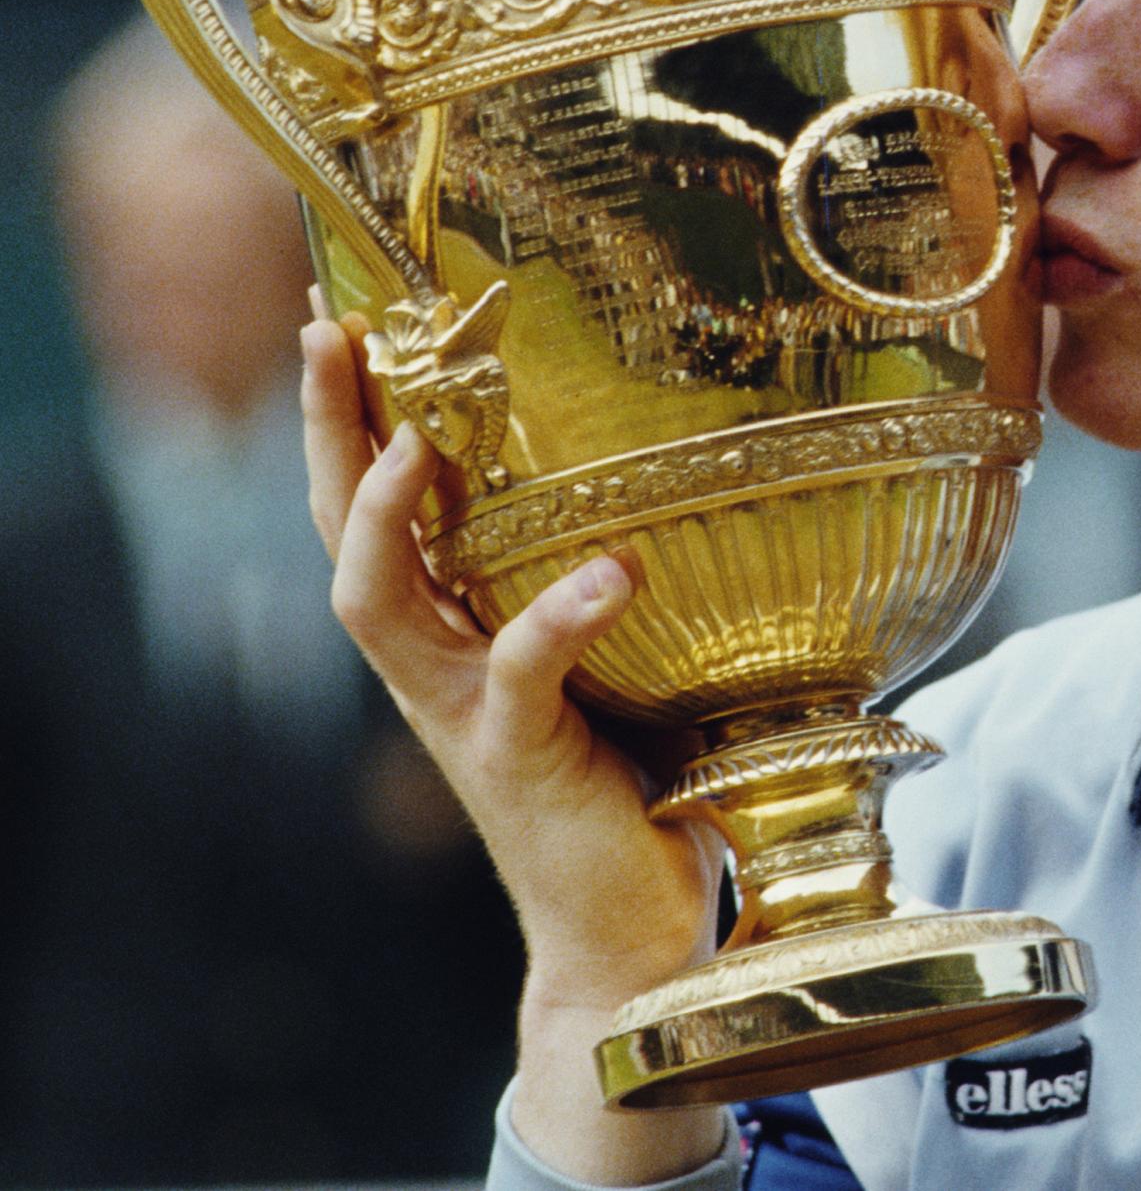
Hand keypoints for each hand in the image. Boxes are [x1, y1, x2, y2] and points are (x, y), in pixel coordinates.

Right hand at [302, 318, 726, 1179]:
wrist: (632, 938)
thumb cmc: (640, 789)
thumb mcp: (626, 664)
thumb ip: (627, 586)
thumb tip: (704, 471)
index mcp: (456, 634)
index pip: (377, 508)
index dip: (350, 415)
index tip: (344, 312)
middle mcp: (438, 667)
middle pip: (343, 534)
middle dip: (327, 430)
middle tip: (326, 330)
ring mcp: (466, 715)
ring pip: (381, 604)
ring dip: (385, 517)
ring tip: (406, 441)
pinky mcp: (520, 762)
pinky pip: (520, 674)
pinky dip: (560, 617)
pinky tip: (612, 569)